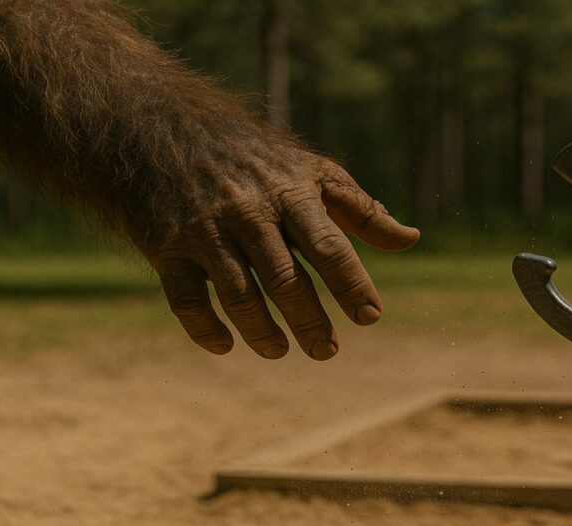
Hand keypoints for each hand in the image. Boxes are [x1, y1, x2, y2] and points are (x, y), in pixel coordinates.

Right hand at [140, 142, 419, 360]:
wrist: (160, 129)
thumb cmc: (255, 160)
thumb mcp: (312, 172)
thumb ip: (361, 210)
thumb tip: (411, 239)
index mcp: (291, 193)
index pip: (329, 246)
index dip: (352, 284)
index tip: (371, 316)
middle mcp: (249, 212)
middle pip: (285, 279)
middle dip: (309, 321)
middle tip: (327, 351)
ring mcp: (205, 231)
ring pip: (239, 295)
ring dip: (262, 331)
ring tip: (280, 350)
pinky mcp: (166, 247)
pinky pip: (186, 299)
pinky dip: (205, 328)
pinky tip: (225, 345)